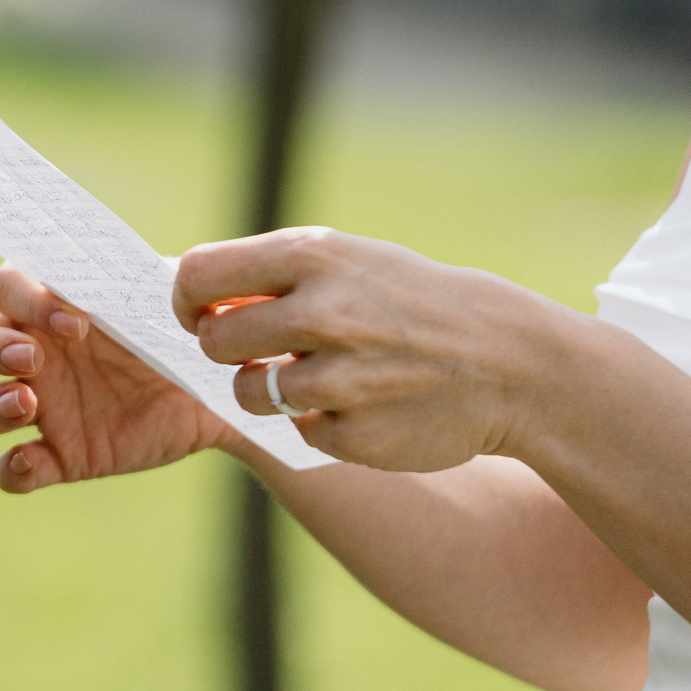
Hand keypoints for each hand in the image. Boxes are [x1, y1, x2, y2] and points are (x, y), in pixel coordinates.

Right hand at [0, 263, 229, 492]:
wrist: (213, 396)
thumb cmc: (182, 331)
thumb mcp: (172, 300)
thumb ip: (155, 276)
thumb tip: (157, 267)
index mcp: (53, 305)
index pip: (6, 286)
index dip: (26, 300)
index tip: (78, 323)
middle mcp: (32, 353)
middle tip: (32, 360)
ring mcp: (40, 408)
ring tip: (27, 405)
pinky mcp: (58, 458)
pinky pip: (8, 470)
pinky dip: (10, 469)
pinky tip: (30, 460)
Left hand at [175, 227, 562, 472]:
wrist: (503, 359)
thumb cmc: (406, 301)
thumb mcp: (348, 263)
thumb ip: (272, 276)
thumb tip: (189, 298)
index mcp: (315, 256)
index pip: (201, 275)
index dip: (187, 300)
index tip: (199, 313)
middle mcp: (324, 313)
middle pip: (216, 341)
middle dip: (226, 350)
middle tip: (262, 349)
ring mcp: (341, 378)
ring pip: (249, 393)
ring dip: (269, 390)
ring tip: (320, 374)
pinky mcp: (355, 434)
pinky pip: (298, 430)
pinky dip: (319, 421)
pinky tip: (362, 403)